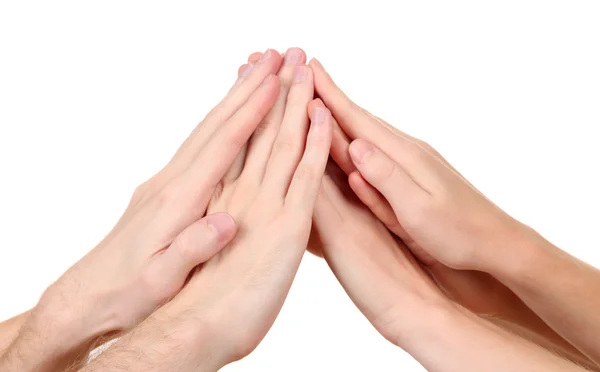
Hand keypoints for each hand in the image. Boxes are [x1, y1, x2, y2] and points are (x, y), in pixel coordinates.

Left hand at [84, 49, 333, 370]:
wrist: (92, 294)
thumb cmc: (130, 291)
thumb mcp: (162, 279)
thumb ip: (193, 248)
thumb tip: (227, 222)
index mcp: (179, 200)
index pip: (222, 146)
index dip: (251, 113)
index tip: (276, 83)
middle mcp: (172, 181)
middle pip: (214, 125)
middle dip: (245, 89)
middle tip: (272, 58)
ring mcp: (166, 182)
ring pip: (205, 130)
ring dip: (232, 99)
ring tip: (254, 73)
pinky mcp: (164, 190)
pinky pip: (197, 145)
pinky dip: (218, 122)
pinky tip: (227, 117)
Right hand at [310, 58, 598, 367]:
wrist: (497, 242)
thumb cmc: (458, 234)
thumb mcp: (418, 211)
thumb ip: (385, 178)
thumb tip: (354, 146)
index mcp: (403, 157)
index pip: (358, 121)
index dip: (331, 98)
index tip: (310, 71)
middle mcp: (407, 151)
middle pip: (361, 120)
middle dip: (333, 98)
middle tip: (308, 76)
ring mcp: (413, 161)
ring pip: (369, 133)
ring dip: (344, 114)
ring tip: (322, 99)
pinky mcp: (415, 173)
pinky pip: (380, 149)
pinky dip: (360, 135)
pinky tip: (353, 137)